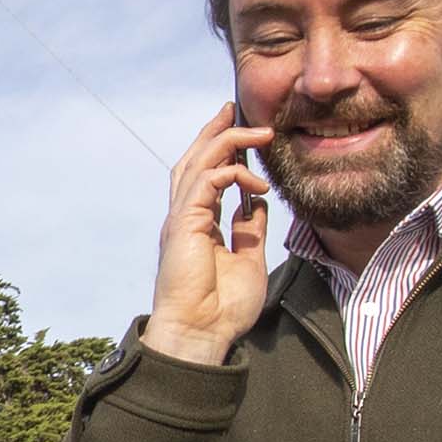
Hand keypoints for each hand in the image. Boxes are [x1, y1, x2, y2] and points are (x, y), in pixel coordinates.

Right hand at [145, 102, 273, 364]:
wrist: (201, 333)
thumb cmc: (222, 309)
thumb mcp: (248, 258)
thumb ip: (249, 229)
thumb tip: (256, 202)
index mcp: (196, 224)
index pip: (204, 175)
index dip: (220, 149)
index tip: (240, 129)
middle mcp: (184, 217)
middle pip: (194, 159)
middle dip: (215, 130)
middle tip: (235, 108)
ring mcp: (182, 219)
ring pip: (199, 162)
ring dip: (228, 141)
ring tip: (259, 132)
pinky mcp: (185, 223)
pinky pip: (208, 182)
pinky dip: (233, 173)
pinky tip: (255, 183)